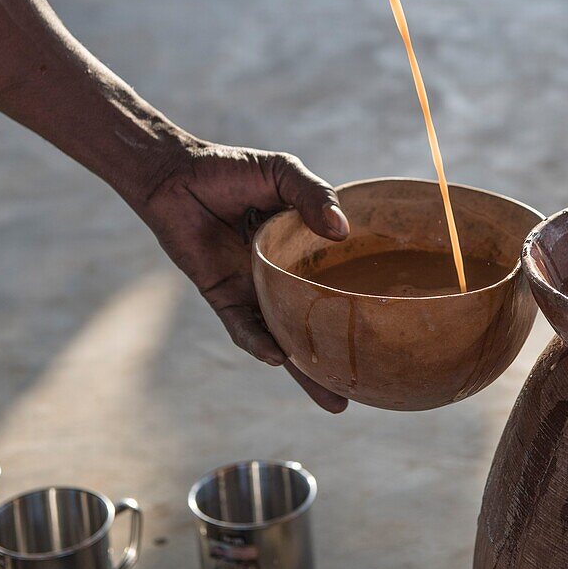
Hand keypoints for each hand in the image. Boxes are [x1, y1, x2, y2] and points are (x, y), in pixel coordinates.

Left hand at [138, 138, 350, 411]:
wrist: (175, 174)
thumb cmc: (230, 169)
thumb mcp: (281, 173)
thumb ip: (312, 195)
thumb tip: (343, 231)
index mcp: (302, 246)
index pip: (337, 275)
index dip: (361, 296)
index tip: (392, 319)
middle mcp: (281, 273)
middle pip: (315, 318)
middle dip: (339, 354)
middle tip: (370, 386)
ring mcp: (253, 287)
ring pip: (283, 335)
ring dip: (304, 369)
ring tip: (335, 400)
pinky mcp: (223, 294)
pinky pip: (243, 326)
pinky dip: (259, 342)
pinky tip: (278, 357)